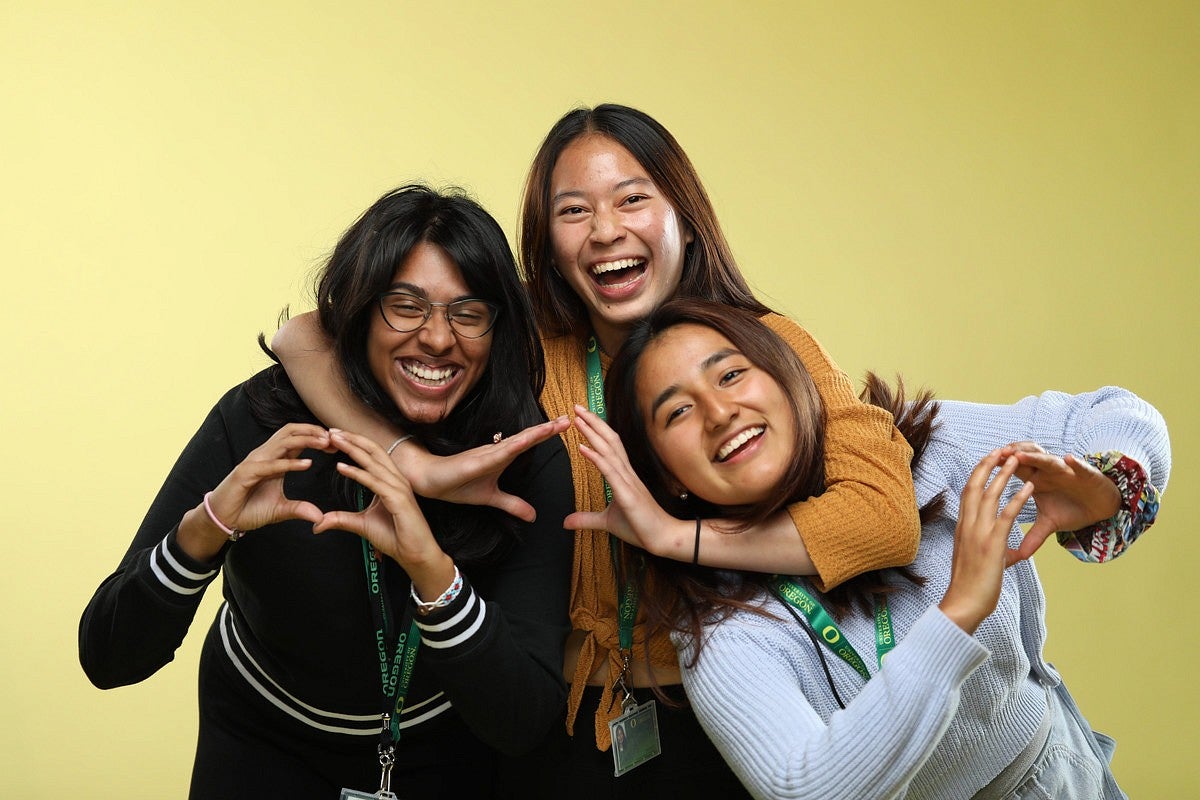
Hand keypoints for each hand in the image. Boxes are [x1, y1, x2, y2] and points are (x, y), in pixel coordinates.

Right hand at [182, 424, 332, 559]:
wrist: (222, 520)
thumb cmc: (248, 510)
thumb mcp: (280, 510)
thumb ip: (299, 509)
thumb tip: (320, 517)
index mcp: (274, 460)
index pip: (297, 439)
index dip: (317, 437)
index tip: (337, 443)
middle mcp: (265, 456)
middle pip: (291, 432)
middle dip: (314, 431)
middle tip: (335, 437)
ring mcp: (254, 462)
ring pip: (282, 442)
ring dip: (306, 440)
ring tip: (325, 443)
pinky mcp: (246, 473)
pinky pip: (271, 465)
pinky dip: (290, 463)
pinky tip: (307, 464)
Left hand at [316, 430, 447, 568]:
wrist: (415, 555)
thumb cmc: (396, 537)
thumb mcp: (362, 525)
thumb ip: (342, 519)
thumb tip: (319, 522)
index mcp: (391, 482)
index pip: (372, 455)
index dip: (354, 444)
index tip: (334, 437)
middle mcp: (397, 480)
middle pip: (373, 451)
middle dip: (352, 439)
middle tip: (331, 431)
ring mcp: (399, 488)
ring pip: (373, 462)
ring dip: (352, 449)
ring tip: (335, 440)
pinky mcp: (398, 500)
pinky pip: (374, 482)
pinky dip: (357, 473)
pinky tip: (341, 467)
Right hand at [396, 416, 569, 521]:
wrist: (430, 481)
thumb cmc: (458, 484)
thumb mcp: (491, 498)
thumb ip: (513, 505)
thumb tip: (533, 516)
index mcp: (502, 457)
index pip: (529, 443)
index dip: (547, 434)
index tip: (566, 425)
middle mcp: (497, 451)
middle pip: (528, 437)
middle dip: (549, 428)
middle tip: (570, 418)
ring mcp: (487, 454)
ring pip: (516, 442)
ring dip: (535, 434)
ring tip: (554, 426)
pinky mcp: (475, 461)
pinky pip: (497, 453)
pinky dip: (512, 446)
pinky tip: (525, 440)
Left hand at [564, 405, 689, 555]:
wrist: (663, 539)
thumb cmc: (641, 527)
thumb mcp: (607, 522)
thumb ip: (586, 519)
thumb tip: (567, 521)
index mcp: (624, 476)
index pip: (609, 446)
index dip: (596, 430)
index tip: (582, 417)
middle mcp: (627, 473)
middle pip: (609, 441)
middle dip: (592, 423)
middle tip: (576, 407)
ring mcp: (628, 482)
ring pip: (609, 451)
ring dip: (592, 433)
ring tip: (578, 419)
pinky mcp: (627, 494)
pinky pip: (609, 471)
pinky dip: (595, 457)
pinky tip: (582, 448)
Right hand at [938, 451, 1034, 633]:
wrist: (963, 604)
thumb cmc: (970, 588)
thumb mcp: (982, 564)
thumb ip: (995, 554)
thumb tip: (1009, 555)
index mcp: (962, 529)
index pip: (968, 493)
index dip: (977, 474)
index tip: (987, 460)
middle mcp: (967, 526)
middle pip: (975, 486)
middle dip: (987, 465)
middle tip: (999, 449)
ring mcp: (978, 533)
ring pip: (989, 495)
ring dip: (1004, 474)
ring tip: (1016, 459)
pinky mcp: (992, 544)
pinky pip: (1006, 515)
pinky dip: (1018, 498)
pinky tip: (1029, 487)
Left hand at [999, 442, 1120, 563]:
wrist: (1100, 506)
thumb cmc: (1072, 508)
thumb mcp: (1050, 523)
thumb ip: (1034, 535)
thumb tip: (1020, 555)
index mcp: (1035, 480)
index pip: (1012, 469)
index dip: (998, 466)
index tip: (980, 468)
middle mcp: (1047, 471)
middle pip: (1026, 457)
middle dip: (1011, 454)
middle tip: (996, 454)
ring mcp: (1066, 470)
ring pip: (1048, 458)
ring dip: (1034, 455)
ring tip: (1020, 455)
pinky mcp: (1086, 473)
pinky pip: (1080, 466)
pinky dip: (1074, 463)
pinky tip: (1068, 459)